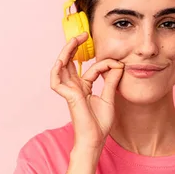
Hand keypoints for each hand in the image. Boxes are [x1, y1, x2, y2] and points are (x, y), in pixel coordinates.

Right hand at [50, 33, 123, 150]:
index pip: (92, 68)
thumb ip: (111, 81)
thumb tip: (118, 65)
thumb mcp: (109, 97)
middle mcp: (75, 87)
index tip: (118, 64)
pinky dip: (57, 69)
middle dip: (74, 47)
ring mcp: (69, 91)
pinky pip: (56, 80)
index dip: (105, 64)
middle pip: (70, 62)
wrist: (95, 139)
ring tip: (74, 39)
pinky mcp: (67, 96)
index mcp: (84, 88)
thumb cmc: (100, 123)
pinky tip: (63, 59)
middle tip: (83, 34)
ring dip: (66, 51)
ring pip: (61, 67)